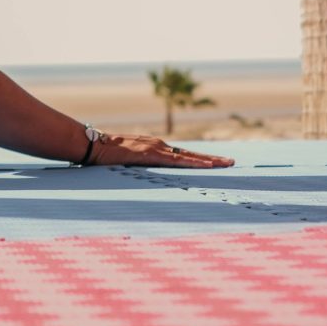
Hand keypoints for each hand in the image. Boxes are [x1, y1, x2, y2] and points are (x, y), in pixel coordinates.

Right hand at [92, 132, 234, 168]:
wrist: (94, 146)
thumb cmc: (108, 156)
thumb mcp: (128, 162)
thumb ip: (139, 168)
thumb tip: (146, 179)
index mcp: (155, 148)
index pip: (184, 155)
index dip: (202, 159)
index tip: (218, 163)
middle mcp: (159, 146)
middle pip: (191, 154)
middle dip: (213, 159)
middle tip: (232, 162)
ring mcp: (156, 149)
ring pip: (188, 156)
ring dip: (208, 161)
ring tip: (226, 164)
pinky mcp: (150, 155)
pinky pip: (175, 161)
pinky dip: (192, 163)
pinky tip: (206, 166)